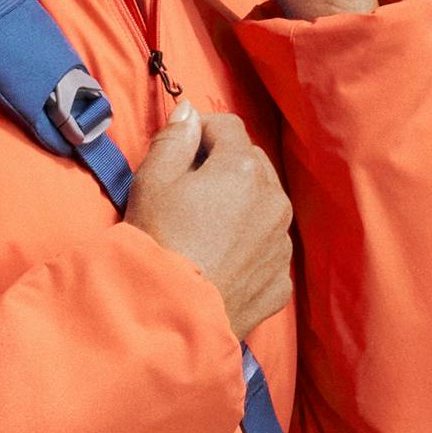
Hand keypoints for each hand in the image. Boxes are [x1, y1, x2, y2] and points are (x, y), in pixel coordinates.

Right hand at [126, 101, 293, 339]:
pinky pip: (267, 250)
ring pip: (264, 206)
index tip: (179, 150)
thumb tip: (190, 113)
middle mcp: (273, 200)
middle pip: (252, 164)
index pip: (227, 127)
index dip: (200, 133)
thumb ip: (174, 138)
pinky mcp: (280, 280)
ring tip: (205, 231)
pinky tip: (220, 262)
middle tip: (189, 194)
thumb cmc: (157, 245)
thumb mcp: (151, 182)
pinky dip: (249, 249)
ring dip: (241, 207)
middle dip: (225, 168)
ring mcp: (281, 243)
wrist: (171, 319)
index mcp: (243, 168)